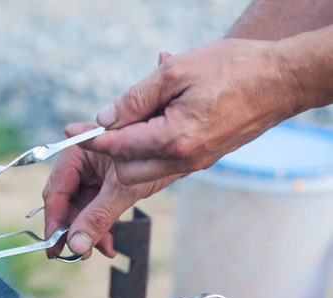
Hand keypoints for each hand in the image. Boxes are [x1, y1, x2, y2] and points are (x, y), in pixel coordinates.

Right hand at [43, 124, 176, 257]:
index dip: (55, 222)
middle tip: (78, 254)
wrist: (181, 147)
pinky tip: (109, 242)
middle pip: (66, 202)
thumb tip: (76, 246)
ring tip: (101, 249)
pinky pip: (94, 208)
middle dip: (75, 229)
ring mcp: (91, 172)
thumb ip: (97, 217)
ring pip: (80, 209)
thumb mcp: (123, 190)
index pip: (56, 191)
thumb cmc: (152, 156)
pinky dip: (101, 224)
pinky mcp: (103, 182)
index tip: (54, 247)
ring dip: (89, 230)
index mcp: (76, 151)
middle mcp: (79, 160)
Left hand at [82, 38, 301, 185]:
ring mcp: (194, 164)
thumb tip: (103, 119)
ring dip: (126, 154)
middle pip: (125, 170)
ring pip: (142, 172)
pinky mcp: (201, 161)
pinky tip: (148, 125)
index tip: (70, 134)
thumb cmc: (232, 68)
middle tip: (96, 129)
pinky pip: (162, 164)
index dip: (91, 140)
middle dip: (107, 152)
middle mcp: (183, 160)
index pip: (117, 147)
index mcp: (174, 139)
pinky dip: (146, 151)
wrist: (281, 80)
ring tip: (125, 125)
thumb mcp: (175, 72)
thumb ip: (134, 98)